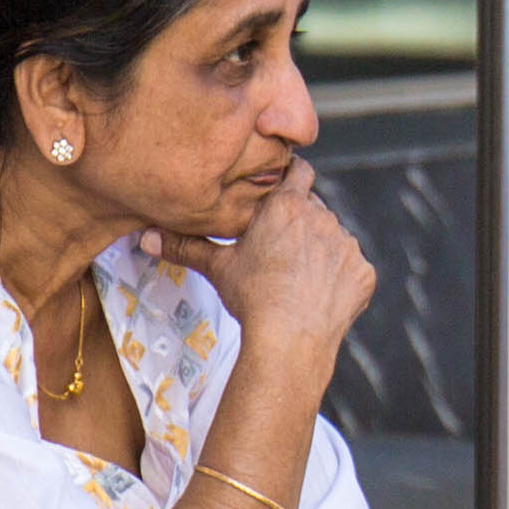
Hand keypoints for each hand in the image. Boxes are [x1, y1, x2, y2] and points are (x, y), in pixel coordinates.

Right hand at [179, 164, 376, 370]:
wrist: (290, 338)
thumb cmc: (252, 298)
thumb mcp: (218, 268)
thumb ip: (185, 246)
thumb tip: (145, 237)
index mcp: (287, 206)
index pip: (299, 171)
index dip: (292, 178)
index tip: (284, 190)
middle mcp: (323, 218)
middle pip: (315, 209)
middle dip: (301, 224)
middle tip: (281, 251)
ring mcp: (347, 245)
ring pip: (335, 240)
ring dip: (322, 252)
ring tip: (298, 280)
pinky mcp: (363, 273)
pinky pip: (352, 270)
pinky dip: (340, 280)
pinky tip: (318, 298)